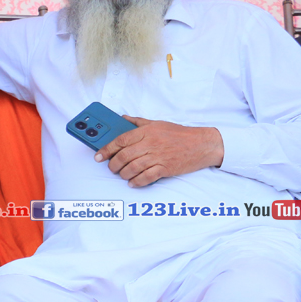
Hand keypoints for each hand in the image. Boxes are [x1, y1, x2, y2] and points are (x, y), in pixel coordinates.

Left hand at [94, 116, 223, 187]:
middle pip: (124, 156)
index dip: (106, 149)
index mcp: (147, 131)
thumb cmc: (179, 134)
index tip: (98, 156)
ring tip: (122, 175)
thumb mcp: (157, 123)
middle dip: (113, 164)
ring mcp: (158, 157)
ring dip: (124, 174)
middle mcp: (150, 143)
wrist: (202, 144)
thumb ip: (138, 122)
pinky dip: (137, 181)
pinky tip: (133, 182)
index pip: (121, 140)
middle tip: (111, 168)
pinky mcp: (166, 168)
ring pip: (133, 167)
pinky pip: (147, 177)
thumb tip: (122, 118)